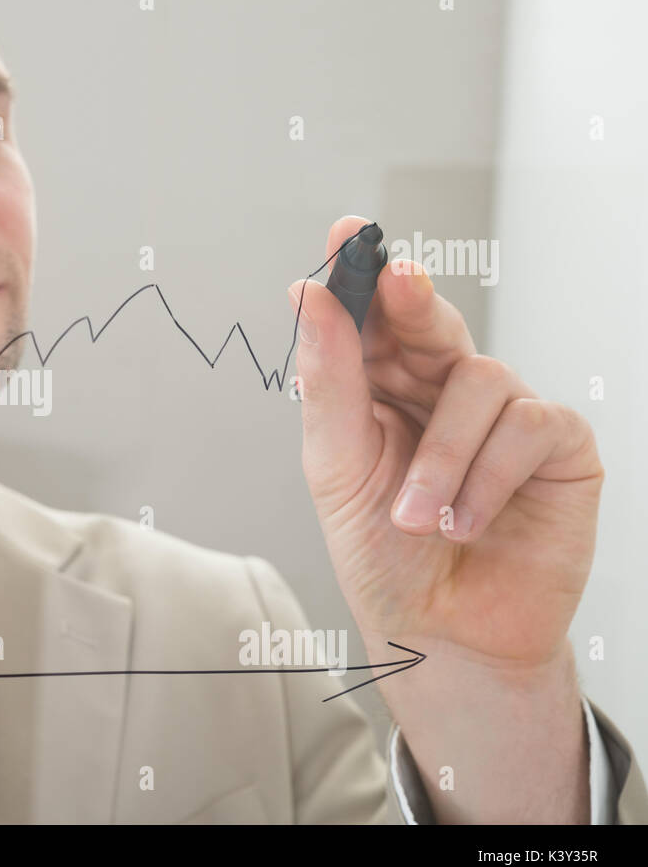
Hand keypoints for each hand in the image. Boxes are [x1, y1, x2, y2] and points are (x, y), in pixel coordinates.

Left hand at [287, 216, 603, 673]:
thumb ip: (329, 383)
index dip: (361, 271)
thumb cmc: (385, 555)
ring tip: (417, 518)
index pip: (372, 318)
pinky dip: (487, 477)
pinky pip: (529, 426)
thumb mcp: (338, 470)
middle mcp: (443, 388)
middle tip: (397, 280)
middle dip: (413, 299)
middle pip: (432, 320)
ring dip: (441, 457)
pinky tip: (468, 520)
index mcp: (382, 388)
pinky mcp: (558, 445)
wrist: (444, 635)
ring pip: (480, 379)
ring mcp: (505, 412)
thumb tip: (308, 297)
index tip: (348, 231)